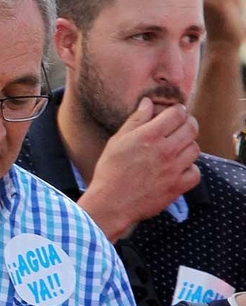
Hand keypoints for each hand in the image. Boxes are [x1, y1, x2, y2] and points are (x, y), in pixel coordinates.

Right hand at [79, 99, 199, 238]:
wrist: (111, 203)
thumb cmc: (110, 171)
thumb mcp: (117, 141)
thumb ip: (135, 120)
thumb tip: (148, 103)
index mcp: (149, 136)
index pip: (177, 113)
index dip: (178, 110)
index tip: (174, 113)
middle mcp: (165, 150)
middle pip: (192, 128)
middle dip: (188, 123)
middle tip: (181, 126)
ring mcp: (174, 169)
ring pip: (195, 149)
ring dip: (188, 146)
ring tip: (177, 149)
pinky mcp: (178, 186)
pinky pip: (195, 172)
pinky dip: (189, 169)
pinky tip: (178, 169)